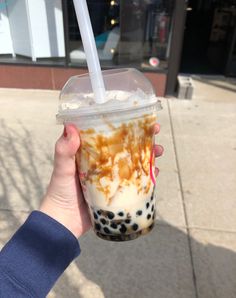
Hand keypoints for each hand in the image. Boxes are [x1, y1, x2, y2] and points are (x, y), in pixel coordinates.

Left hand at [40, 123, 163, 238]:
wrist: (63, 222)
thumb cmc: (59, 192)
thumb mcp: (62, 168)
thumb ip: (64, 150)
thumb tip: (71, 126)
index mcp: (91, 152)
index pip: (109, 133)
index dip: (124, 123)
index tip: (138, 116)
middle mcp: (103, 162)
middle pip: (126, 146)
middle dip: (143, 138)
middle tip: (155, 132)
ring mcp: (112, 176)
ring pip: (134, 162)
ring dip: (148, 155)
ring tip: (158, 152)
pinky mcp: (118, 191)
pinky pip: (136, 181)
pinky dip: (147, 176)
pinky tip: (156, 172)